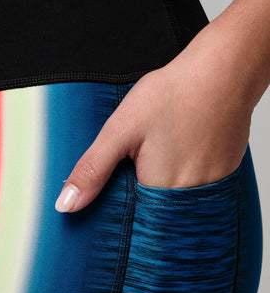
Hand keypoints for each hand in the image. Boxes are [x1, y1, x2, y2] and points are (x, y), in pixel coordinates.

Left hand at [55, 33, 253, 212]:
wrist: (225, 70)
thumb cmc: (175, 94)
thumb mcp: (120, 130)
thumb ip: (93, 169)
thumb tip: (67, 204)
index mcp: (159, 191)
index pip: (131, 222)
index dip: (117, 208)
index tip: (112, 186)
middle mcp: (189, 197)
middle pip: (154, 213)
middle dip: (139, 195)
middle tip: (138, 157)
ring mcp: (212, 187)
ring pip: (175, 201)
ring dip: (161, 185)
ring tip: (160, 149)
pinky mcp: (224, 174)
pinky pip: (195, 187)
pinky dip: (183, 173)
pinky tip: (178, 149)